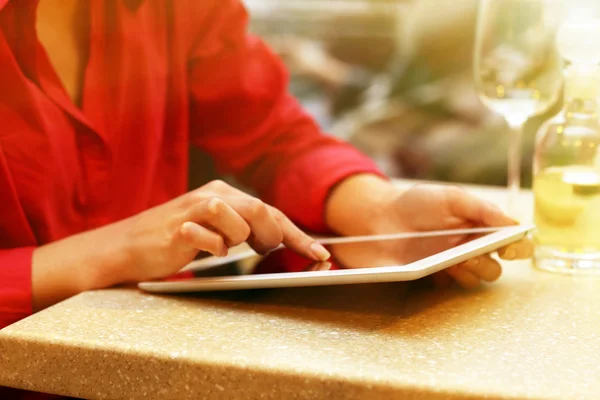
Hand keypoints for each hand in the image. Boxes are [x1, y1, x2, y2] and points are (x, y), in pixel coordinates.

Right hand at [114, 180, 330, 282]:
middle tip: (262, 252)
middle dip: (272, 236)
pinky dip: (213, 249)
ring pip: (240, 219)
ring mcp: (193, 210)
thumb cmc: (173, 240)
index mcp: (222, 193)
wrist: (123, 246)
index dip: (297, 233)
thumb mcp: (213, 229)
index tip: (320, 253)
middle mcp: (212, 195)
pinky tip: (199, 249)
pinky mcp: (178, 229)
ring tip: (219, 246)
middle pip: (261, 209)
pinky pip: (211, 239)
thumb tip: (277, 238)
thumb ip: (242, 229)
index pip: (269, 210)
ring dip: (237, 240)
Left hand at [326, 176, 532, 288]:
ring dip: (468, 273)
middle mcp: (468, 249)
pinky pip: (446, 289)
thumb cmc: (412, 204)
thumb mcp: (448, 197)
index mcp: (478, 227)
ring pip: (474, 280)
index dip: (517, 247)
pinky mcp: (429, 278)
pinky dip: (443, 280)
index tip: (508, 248)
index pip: (511, 242)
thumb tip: (513, 223)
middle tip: (469, 255)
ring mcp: (449, 266)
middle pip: (494, 268)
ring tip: (451, 261)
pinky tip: (429, 268)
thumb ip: (480, 208)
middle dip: (486, 263)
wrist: (375, 218)